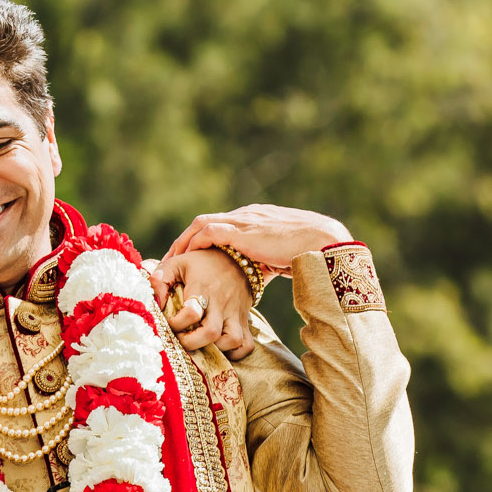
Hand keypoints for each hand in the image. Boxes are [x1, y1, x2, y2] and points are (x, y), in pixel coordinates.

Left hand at [153, 247, 257, 359]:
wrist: (237, 255)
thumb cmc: (202, 262)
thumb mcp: (178, 262)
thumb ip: (160, 279)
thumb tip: (155, 302)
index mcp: (203, 289)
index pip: (191, 313)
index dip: (176, 323)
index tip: (169, 322)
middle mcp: (221, 303)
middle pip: (211, 333)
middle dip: (192, 343)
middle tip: (182, 339)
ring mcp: (235, 313)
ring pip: (233, 341)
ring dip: (216, 349)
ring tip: (202, 343)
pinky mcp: (245, 320)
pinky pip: (246, 345)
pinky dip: (235, 353)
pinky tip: (221, 348)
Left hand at [164, 204, 353, 274]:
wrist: (324, 242)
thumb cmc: (310, 252)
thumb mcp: (282, 254)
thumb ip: (268, 259)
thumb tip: (263, 276)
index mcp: (255, 219)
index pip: (219, 225)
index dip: (199, 242)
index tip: (187, 261)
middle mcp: (246, 215)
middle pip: (204, 223)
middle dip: (184, 242)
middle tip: (168, 262)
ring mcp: (244, 221)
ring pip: (201, 225)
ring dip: (183, 243)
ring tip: (169, 262)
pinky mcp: (243, 230)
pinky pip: (209, 231)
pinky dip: (194, 243)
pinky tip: (185, 259)